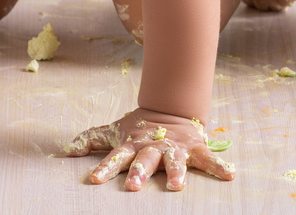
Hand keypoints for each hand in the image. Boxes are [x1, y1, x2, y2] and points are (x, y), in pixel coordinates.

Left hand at [64, 108, 234, 191]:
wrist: (171, 108)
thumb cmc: (139, 128)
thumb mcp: (115, 132)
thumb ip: (91, 140)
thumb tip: (65, 150)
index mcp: (133, 145)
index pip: (116, 157)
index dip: (105, 167)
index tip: (94, 180)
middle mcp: (153, 148)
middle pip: (144, 160)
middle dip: (139, 173)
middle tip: (133, 186)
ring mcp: (175, 148)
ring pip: (175, 161)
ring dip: (176, 173)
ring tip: (176, 187)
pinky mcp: (195, 148)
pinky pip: (209, 159)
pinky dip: (220, 166)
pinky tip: (230, 175)